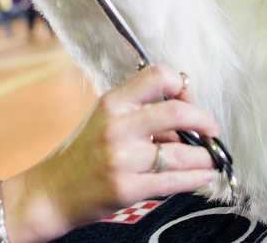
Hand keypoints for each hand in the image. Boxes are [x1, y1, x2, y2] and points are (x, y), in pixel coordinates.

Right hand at [2, 66, 218, 241]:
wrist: (54, 191)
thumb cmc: (86, 152)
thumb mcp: (107, 118)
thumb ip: (142, 110)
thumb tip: (188, 114)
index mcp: (113, 102)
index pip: (158, 75)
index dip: (183, 86)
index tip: (190, 100)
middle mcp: (117, 126)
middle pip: (176, 112)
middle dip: (204, 121)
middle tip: (212, 130)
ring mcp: (122, 158)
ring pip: (181, 153)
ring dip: (205, 157)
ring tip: (210, 159)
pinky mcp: (126, 188)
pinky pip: (174, 181)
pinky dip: (197, 178)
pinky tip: (204, 176)